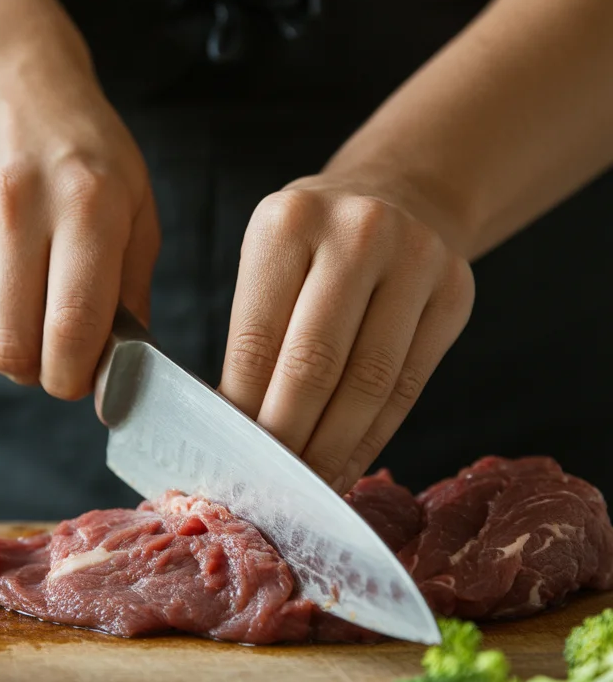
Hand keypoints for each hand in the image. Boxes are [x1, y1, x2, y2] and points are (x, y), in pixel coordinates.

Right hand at [0, 8, 159, 398]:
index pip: (71, 326)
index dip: (77, 377)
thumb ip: (133, 292)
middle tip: (56, 355)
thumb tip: (122, 372)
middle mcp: (14, 204)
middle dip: (38, 372)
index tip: (84, 382)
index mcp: (86, 203)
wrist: (8, 86)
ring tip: (29, 315)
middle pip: (11, 348)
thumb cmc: (86, 158)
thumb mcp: (137, 209)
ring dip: (4, 350)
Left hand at [220, 175, 473, 491]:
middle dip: (287, 439)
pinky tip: (346, 465)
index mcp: (289, 221)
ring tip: (305, 488)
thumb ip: (255, 331)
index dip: (241, 409)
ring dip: (332, 449)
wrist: (402, 193)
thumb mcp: (271, 257)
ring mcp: (416, 260)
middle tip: (266, 489)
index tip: (227, 457)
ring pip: (368, 384)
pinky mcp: (456, 293)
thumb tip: (231, 428)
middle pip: (315, 364)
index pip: (257, 338)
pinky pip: (408, 387)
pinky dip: (372, 438)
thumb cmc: (316, 241)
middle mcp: (358, 232)